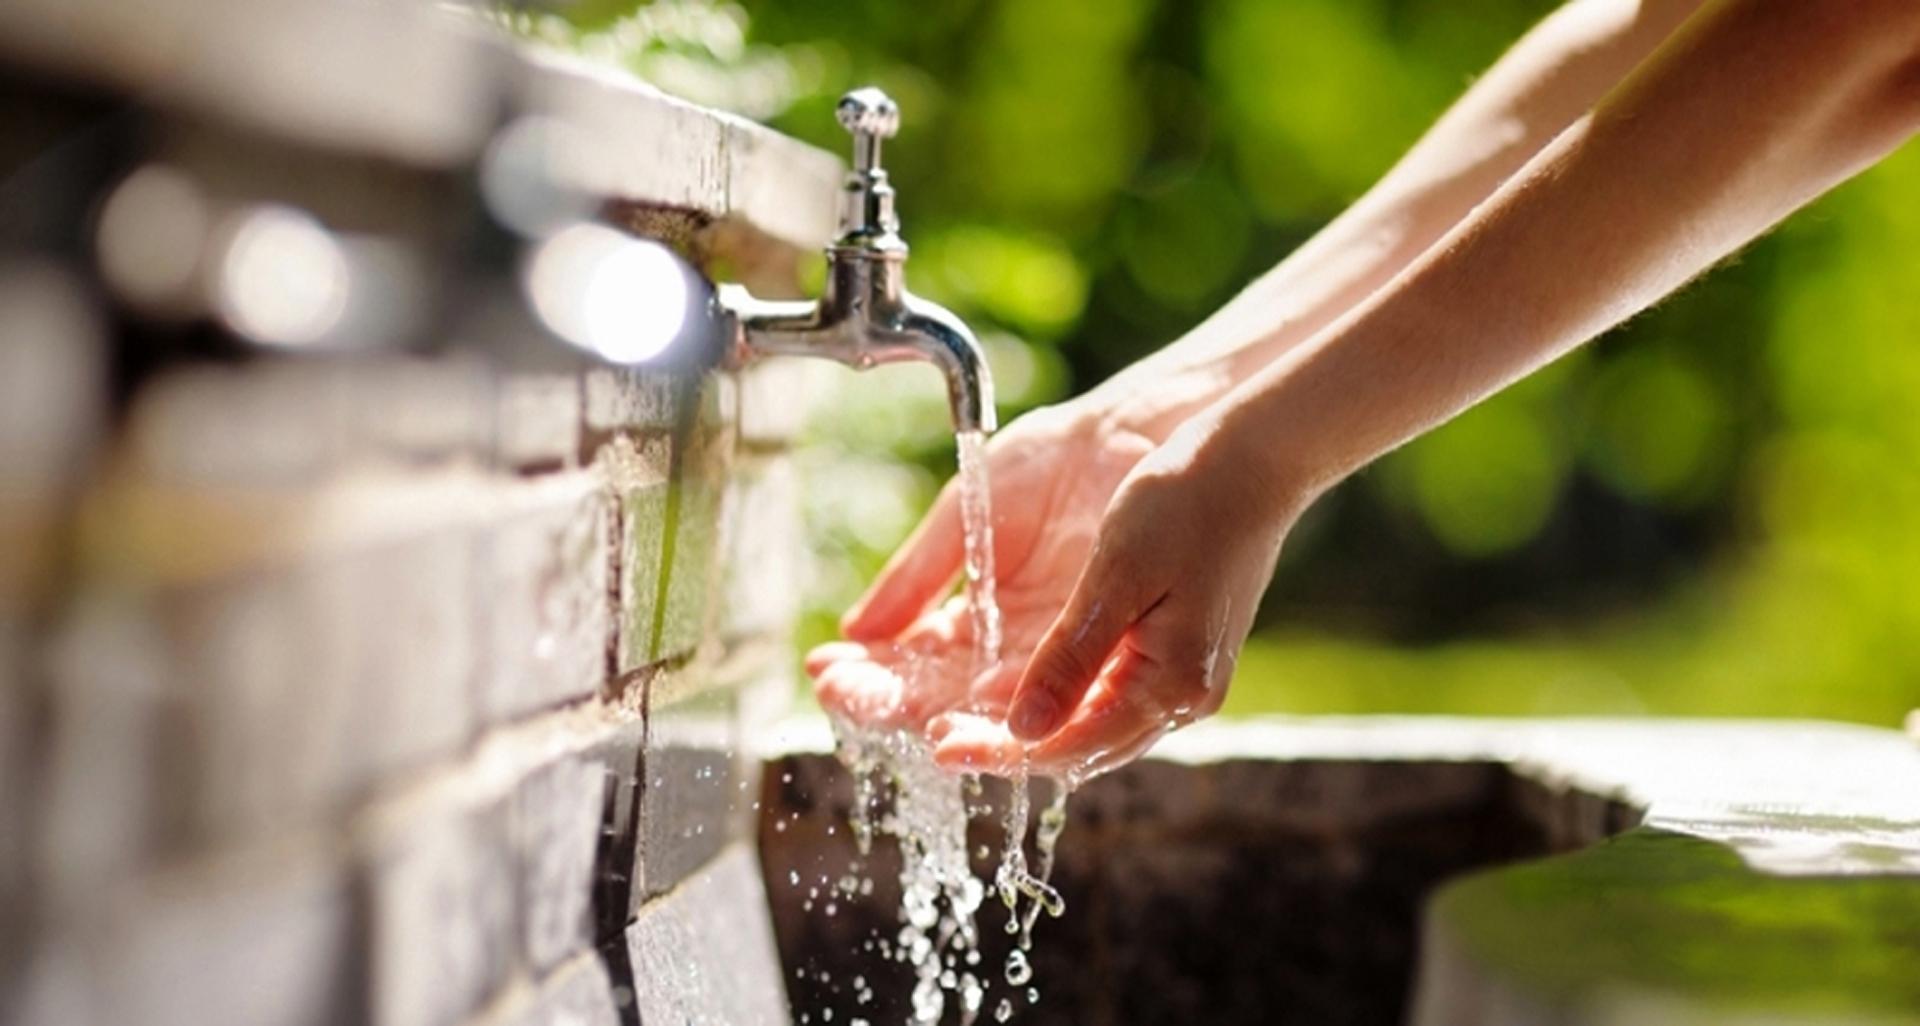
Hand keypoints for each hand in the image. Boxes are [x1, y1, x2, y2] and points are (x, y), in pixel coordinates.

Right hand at [808, 398, 1157, 735]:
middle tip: (851, 701)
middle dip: (893, 702)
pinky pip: (1059, 694)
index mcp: (973, 618)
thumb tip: (855, 634)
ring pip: (995, 709)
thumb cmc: (1050, 464)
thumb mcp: (967, 518)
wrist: (1127, 435)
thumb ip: (915, 577)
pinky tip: (978, 704)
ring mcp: (1056, 655)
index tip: (825, 674)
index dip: (867, 674)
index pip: (910, 664)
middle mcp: (1011, 651)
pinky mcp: (1104, 653)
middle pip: (943, 696)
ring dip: (952, 717)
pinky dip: (1019, 705)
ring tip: (914, 718)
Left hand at [929, 412, 1298, 783]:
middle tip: (934, 735)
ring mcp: (1180, 679)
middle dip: (1004, 745)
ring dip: (1026, 726)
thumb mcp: (1116, 576)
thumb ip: (1069, 658)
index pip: (1070, 746)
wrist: (1252, 461)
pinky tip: (1013, 685)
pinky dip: (1055, 698)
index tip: (940, 745)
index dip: (1000, 751)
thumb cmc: (1187, 503)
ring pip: (1089, 726)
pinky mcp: (1173, 654)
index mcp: (1171, 685)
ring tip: (958, 717)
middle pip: (1077, 748)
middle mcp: (1180, 698)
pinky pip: (1104, 697)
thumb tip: (1022, 729)